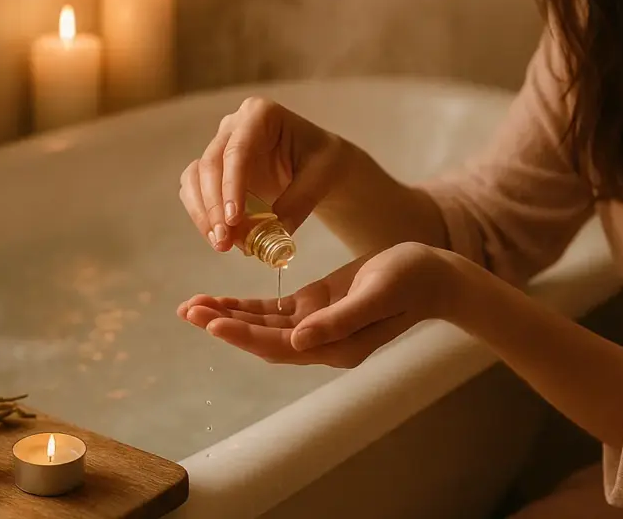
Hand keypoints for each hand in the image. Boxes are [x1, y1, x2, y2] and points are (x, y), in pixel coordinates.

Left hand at [176, 242, 461, 367]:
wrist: (434, 274)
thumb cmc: (411, 280)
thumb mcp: (376, 295)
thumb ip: (339, 320)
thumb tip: (298, 341)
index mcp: (335, 347)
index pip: (278, 346)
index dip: (242, 335)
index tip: (211, 322)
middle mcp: (320, 343)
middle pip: (261, 339)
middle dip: (224, 325)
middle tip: (187, 311)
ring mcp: (316, 325)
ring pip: (262, 326)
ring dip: (228, 317)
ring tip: (192, 307)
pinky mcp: (316, 307)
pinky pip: (273, 312)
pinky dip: (245, 307)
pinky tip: (219, 301)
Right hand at [178, 96, 346, 254]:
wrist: (317, 166)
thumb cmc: (322, 162)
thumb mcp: (321, 178)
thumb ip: (296, 204)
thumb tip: (270, 236)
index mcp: (260, 114)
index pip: (238, 150)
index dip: (231, 185)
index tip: (233, 219)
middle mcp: (233, 126)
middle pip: (211, 164)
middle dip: (214, 206)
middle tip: (225, 240)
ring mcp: (219, 147)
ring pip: (195, 178)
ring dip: (203, 213)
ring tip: (221, 244)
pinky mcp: (213, 170)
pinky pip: (195, 191)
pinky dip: (202, 215)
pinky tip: (217, 237)